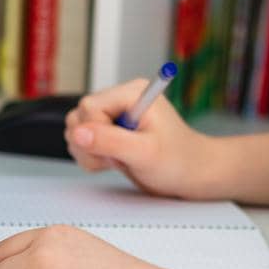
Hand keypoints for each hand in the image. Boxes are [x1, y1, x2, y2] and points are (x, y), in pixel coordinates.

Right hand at [64, 79, 222, 199]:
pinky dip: (92, 157)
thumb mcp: (144, 153)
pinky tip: (115, 162)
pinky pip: (83, 140)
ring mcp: (114, 115)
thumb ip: (109, 141)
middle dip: (92, 145)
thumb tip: (77, 132)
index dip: (96, 133)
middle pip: (79, 117)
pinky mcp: (110, 130)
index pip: (90, 106)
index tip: (116, 150)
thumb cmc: (178, 162)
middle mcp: (121, 99)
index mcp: (132, 93)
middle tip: (119, 158)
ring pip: (77, 129)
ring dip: (91, 153)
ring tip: (119, 161)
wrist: (190, 174)